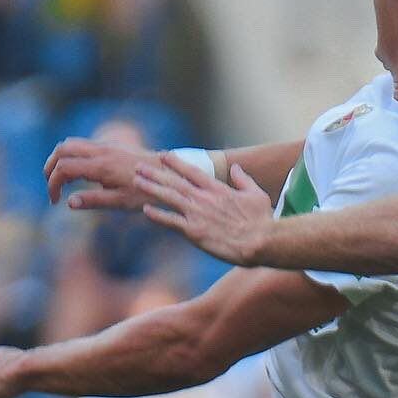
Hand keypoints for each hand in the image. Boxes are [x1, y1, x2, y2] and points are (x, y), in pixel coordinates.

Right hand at [45, 137, 153, 209]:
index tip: (55, 200)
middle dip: (50, 166)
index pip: (64, 168)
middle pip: (62, 149)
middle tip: (51, 186)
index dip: (53, 184)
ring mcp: (106, 145)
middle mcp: (101, 151)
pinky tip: (78, 174)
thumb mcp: (121, 201)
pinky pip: (83, 144)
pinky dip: (72, 155)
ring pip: (71, 143)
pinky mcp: (111, 145)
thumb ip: (94, 201)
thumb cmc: (147, 191)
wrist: (169, 174)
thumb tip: (69, 202)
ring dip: (60, 159)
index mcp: (101, 166)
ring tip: (61, 180)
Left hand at [135, 153, 274, 264]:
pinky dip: (157, 215)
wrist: (259, 241)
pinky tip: (145, 210)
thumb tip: (235, 167)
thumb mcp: (256, 194)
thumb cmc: (261, 220)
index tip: (163, 156)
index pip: (192, 171)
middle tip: (139, 166)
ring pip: (169, 197)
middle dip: (155, 173)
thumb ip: (243, 179)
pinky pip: (171, 221)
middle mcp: (204, 198)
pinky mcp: (194, 231)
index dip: (176, 163)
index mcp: (218, 189)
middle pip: (174, 182)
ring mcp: (197, 214)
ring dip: (151, 188)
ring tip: (136, 181)